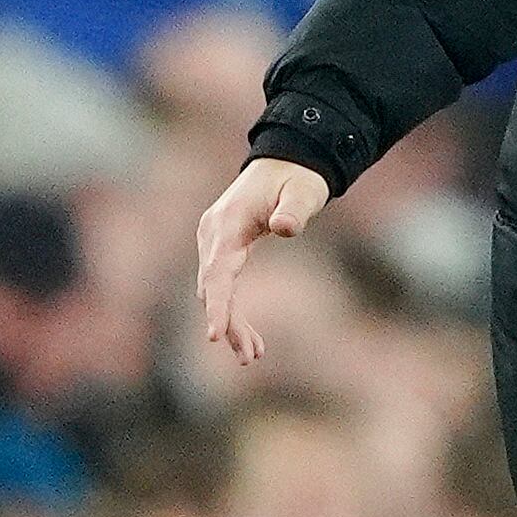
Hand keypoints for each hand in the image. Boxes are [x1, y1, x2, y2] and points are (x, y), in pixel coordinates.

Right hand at [195, 158, 329, 364]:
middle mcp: (213, 234)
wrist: (286, 159)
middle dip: (228, 324)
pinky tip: (250, 336)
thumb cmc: (297, 177)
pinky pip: (223, 283)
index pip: (217, 271)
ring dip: (232, 322)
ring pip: (216, 290)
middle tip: (250, 357)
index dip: (217, 305)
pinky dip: (233, 308)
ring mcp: (214, 241)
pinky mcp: (222, 247)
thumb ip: (295, 209)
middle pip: (214, 287)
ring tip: (254, 355)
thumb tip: (285, 228)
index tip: (214, 335)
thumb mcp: (303, 190)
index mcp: (227, 223)